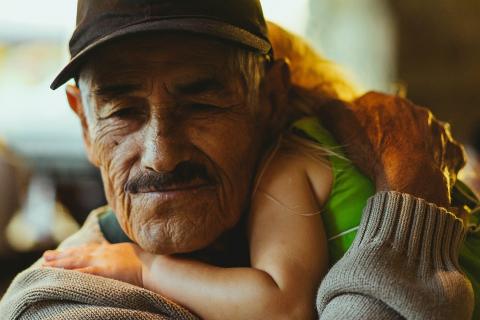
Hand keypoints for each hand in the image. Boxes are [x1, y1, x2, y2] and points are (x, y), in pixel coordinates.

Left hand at [42, 242, 144, 286]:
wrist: (153, 264)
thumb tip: (123, 254)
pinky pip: (83, 273)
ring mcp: (102, 261)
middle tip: (45, 256)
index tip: (62, 251)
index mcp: (110, 249)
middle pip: (77, 253)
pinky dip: (70, 273)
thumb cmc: (148, 260)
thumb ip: (123, 253)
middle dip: (61, 255)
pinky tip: (60, 275)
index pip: (87, 249)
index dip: (73, 250)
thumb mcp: (133, 252)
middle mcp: (103, 253)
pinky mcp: (103, 271)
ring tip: (44, 265)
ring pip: (75, 262)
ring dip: (59, 264)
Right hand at [316, 92, 465, 207]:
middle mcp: (416, 111)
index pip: (370, 102)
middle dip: (389, 126)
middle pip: (397, 115)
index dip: (360, 116)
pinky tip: (422, 168)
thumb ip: (330, 109)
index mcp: (389, 102)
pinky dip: (432, 157)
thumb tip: (323, 104)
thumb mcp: (342, 125)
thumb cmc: (374, 152)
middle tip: (377, 148)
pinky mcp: (450, 152)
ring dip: (412, 140)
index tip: (355, 133)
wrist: (410, 180)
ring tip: (400, 160)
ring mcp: (437, 131)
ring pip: (421, 131)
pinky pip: (441, 151)